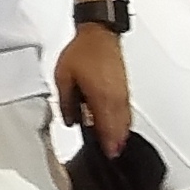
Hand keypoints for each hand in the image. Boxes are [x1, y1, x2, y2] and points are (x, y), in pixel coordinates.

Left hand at [56, 23, 129, 154]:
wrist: (99, 34)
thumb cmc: (83, 51)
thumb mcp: (63, 78)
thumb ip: (66, 103)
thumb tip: (69, 120)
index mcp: (100, 98)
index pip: (106, 129)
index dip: (107, 145)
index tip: (107, 156)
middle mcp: (115, 98)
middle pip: (119, 128)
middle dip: (115, 144)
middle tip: (110, 155)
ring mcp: (122, 93)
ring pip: (125, 120)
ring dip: (120, 134)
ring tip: (115, 145)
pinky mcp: (125, 87)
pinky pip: (126, 110)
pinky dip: (123, 121)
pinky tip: (118, 125)